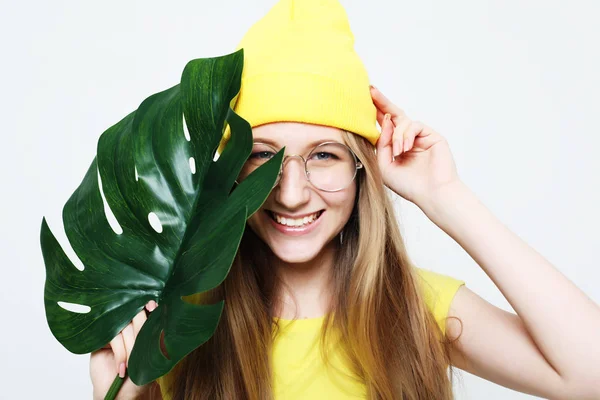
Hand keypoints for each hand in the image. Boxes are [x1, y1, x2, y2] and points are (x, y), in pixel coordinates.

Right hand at [90, 300, 157, 399]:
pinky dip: (120, 353)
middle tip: (140, 350)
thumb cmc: (139, 377)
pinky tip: (121, 369)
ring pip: (125, 327)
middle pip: (136, 315)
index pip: (148, 310)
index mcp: (144, 327)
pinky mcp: (102, 341)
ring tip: (131, 365)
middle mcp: (130, 327)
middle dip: (140, 332)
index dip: (150, 306)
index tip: (152, 306)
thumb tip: (160, 315)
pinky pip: (112, 336)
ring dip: (130, 348)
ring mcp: (116, 333)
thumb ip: (156, 336)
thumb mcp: (153, 355)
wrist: (121, 394)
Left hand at [370, 85, 461, 206]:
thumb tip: (385, 122)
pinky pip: (414, 125)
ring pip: (402, 122)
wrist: (431, 193)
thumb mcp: (385, 165)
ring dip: (396, 136)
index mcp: (395, 147)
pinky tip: (405, 148)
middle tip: (371, 90)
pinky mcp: (432, 136)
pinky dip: (406, 135)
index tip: (363, 100)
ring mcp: (420, 137)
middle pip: (393, 115)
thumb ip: (381, 144)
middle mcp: (407, 139)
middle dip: (381, 103)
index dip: (375, 114)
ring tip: (398, 152)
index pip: (384, 126)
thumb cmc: (408, 185)